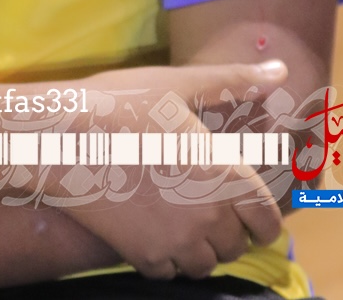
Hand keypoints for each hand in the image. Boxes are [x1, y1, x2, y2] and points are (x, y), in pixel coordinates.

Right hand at [59, 61, 285, 280]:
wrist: (62, 137)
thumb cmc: (123, 103)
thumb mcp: (179, 84)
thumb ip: (235, 81)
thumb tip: (280, 70)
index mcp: (225, 176)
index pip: (267, 221)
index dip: (262, 216)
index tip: (249, 207)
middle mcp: (208, 217)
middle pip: (237, 245)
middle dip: (229, 228)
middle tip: (207, 202)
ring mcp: (175, 242)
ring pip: (206, 264)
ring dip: (202, 247)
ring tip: (183, 217)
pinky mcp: (144, 256)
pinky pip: (171, 273)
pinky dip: (169, 258)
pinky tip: (153, 228)